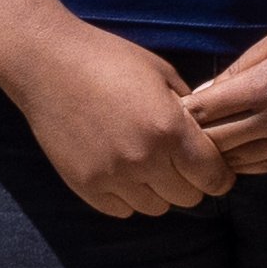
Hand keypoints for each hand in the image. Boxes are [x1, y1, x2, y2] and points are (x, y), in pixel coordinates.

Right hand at [15, 29, 236, 219]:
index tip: (216, 170)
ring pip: (156, 208)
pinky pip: (122, 209)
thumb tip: (208, 136)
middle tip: (180, 164)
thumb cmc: (107, 58)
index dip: (220, 176)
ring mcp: (111, 176)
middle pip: (188, 198)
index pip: (213, 177)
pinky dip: (128, 196)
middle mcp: (143, 159)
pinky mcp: (84, 185)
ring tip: (148, 165)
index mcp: (169, 129)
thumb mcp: (161, 73)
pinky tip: (122, 170)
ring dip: (158, 191)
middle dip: (190, 182)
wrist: (46, 62)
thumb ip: (189, 109)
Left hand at [184, 3, 266, 180]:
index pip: (204, 112)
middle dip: (196, 140)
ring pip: (245, 162)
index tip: (173, 110)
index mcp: (264, 88)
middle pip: (218, 144)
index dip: (184, 113)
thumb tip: (205, 94)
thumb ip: (242, 68)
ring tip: (209, 149)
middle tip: (182, 137)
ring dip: (224, 155)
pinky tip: (245, 155)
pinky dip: (254, 163)